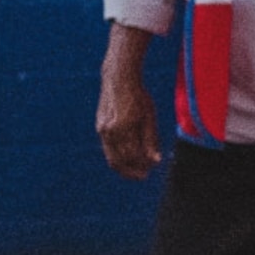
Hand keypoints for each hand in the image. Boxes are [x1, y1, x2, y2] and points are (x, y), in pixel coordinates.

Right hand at [96, 57, 160, 180]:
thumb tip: (155, 161)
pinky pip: (108, 149)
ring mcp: (102, 130)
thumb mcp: (149, 117)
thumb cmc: (138, 96)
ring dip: (124, 166)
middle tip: (143, 175)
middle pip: (118, 162)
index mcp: (123, 128)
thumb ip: (151, 140)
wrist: (118, 78)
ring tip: (137, 167)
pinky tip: (128, 155)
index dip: (142, 166)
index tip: (151, 169)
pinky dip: (118, 156)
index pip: (133, 157)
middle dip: (131, 172)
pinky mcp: (99, 127)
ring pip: (111, 158)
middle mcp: (109, 131)